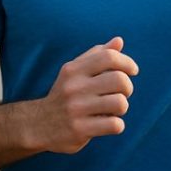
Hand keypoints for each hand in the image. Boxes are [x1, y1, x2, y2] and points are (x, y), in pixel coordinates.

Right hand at [32, 37, 137, 153]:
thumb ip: (97, 56)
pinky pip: (115, 125)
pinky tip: (106, 124)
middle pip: (119, 80)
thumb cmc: (65, 96)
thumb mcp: (74, 72)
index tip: (132, 71)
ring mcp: (76, 109)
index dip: (127, 62)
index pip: (108, 57)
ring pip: (120, 103)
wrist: (38, 125)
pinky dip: (116, 125)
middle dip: (127, 87)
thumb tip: (119, 41)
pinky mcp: (80, 129)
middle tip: (121, 93)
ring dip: (121, 107)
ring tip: (112, 110)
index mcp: (73, 70)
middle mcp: (74, 87)